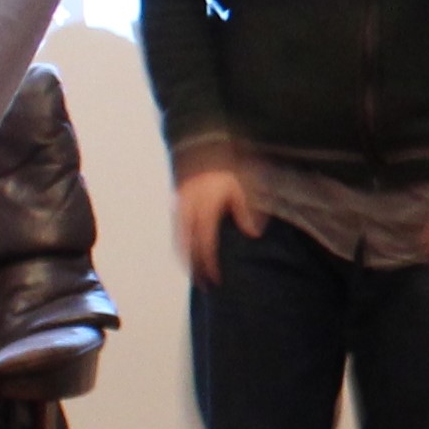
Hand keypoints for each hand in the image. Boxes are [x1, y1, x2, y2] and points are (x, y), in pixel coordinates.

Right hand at [176, 163, 266, 288]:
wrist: (204, 143)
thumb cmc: (228, 164)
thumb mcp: (244, 183)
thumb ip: (247, 210)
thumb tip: (253, 233)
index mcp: (205, 207)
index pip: (205, 243)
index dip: (209, 264)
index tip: (216, 279)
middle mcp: (188, 209)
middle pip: (187, 247)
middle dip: (195, 268)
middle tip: (204, 285)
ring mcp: (180, 206)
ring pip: (178, 241)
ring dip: (185, 260)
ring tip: (195, 275)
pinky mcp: (178, 203)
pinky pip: (176, 231)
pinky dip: (180, 246)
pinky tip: (188, 254)